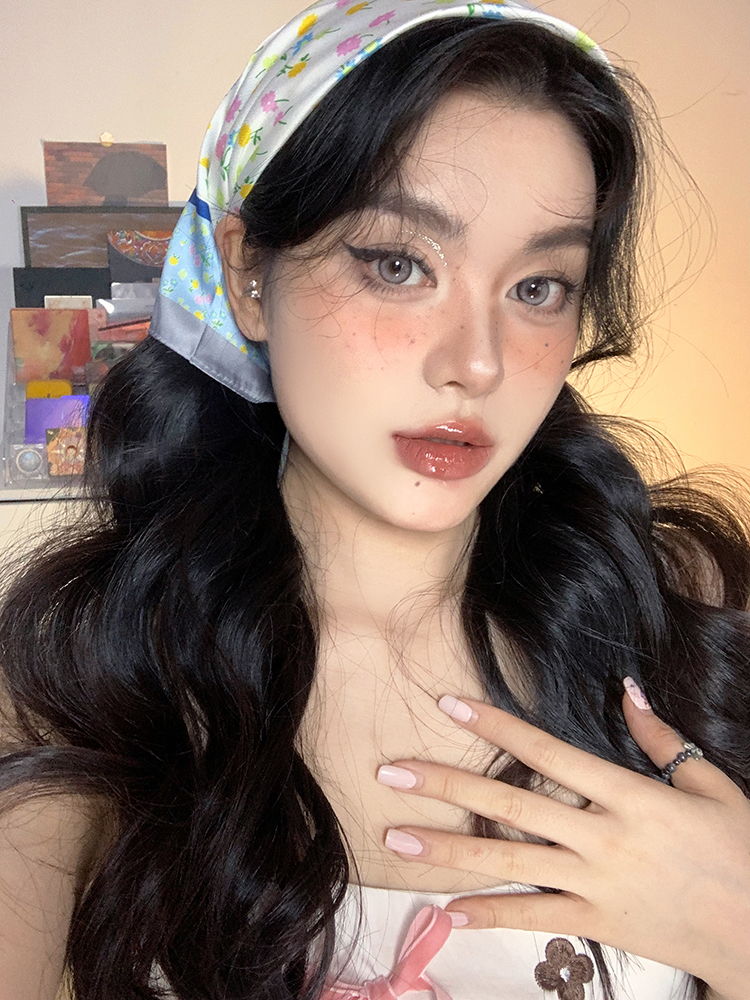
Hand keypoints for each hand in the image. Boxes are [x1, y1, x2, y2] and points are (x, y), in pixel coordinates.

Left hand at [376, 681, 749, 998]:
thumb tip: (627, 688)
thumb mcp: (711, 787)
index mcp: (627, 795)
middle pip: (508, 804)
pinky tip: (448, 910)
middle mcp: (601, 837)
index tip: (450, 705)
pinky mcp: (598, 923)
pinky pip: (535, 917)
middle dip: (445, 785)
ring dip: (446, 850)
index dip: (495, 725)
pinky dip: (490, 914)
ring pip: (507, 862)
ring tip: (397, 838)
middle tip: (391, 772)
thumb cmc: (742, 851)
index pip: (546, 752)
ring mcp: (595, 883)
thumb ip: (662, 740)